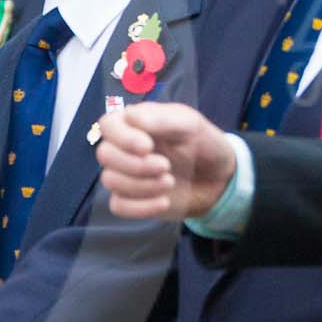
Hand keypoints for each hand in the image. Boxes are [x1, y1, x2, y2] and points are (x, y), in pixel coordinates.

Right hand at [96, 103, 236, 221]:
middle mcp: (122, 148)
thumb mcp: (189, 124)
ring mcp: (123, 174)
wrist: (217, 178)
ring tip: (170, 182)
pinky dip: (142, 206)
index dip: (123, 137)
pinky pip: (118, 206)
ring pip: (111, 181)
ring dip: (142, 185)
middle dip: (135, 164)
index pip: (108, 125)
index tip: (147, 146)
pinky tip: (164, 202)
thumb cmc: (201, 143)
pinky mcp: (129, 199)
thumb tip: (129, 115)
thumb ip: (161, 119)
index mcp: (132, 124)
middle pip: (104, 154)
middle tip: (166, 166)